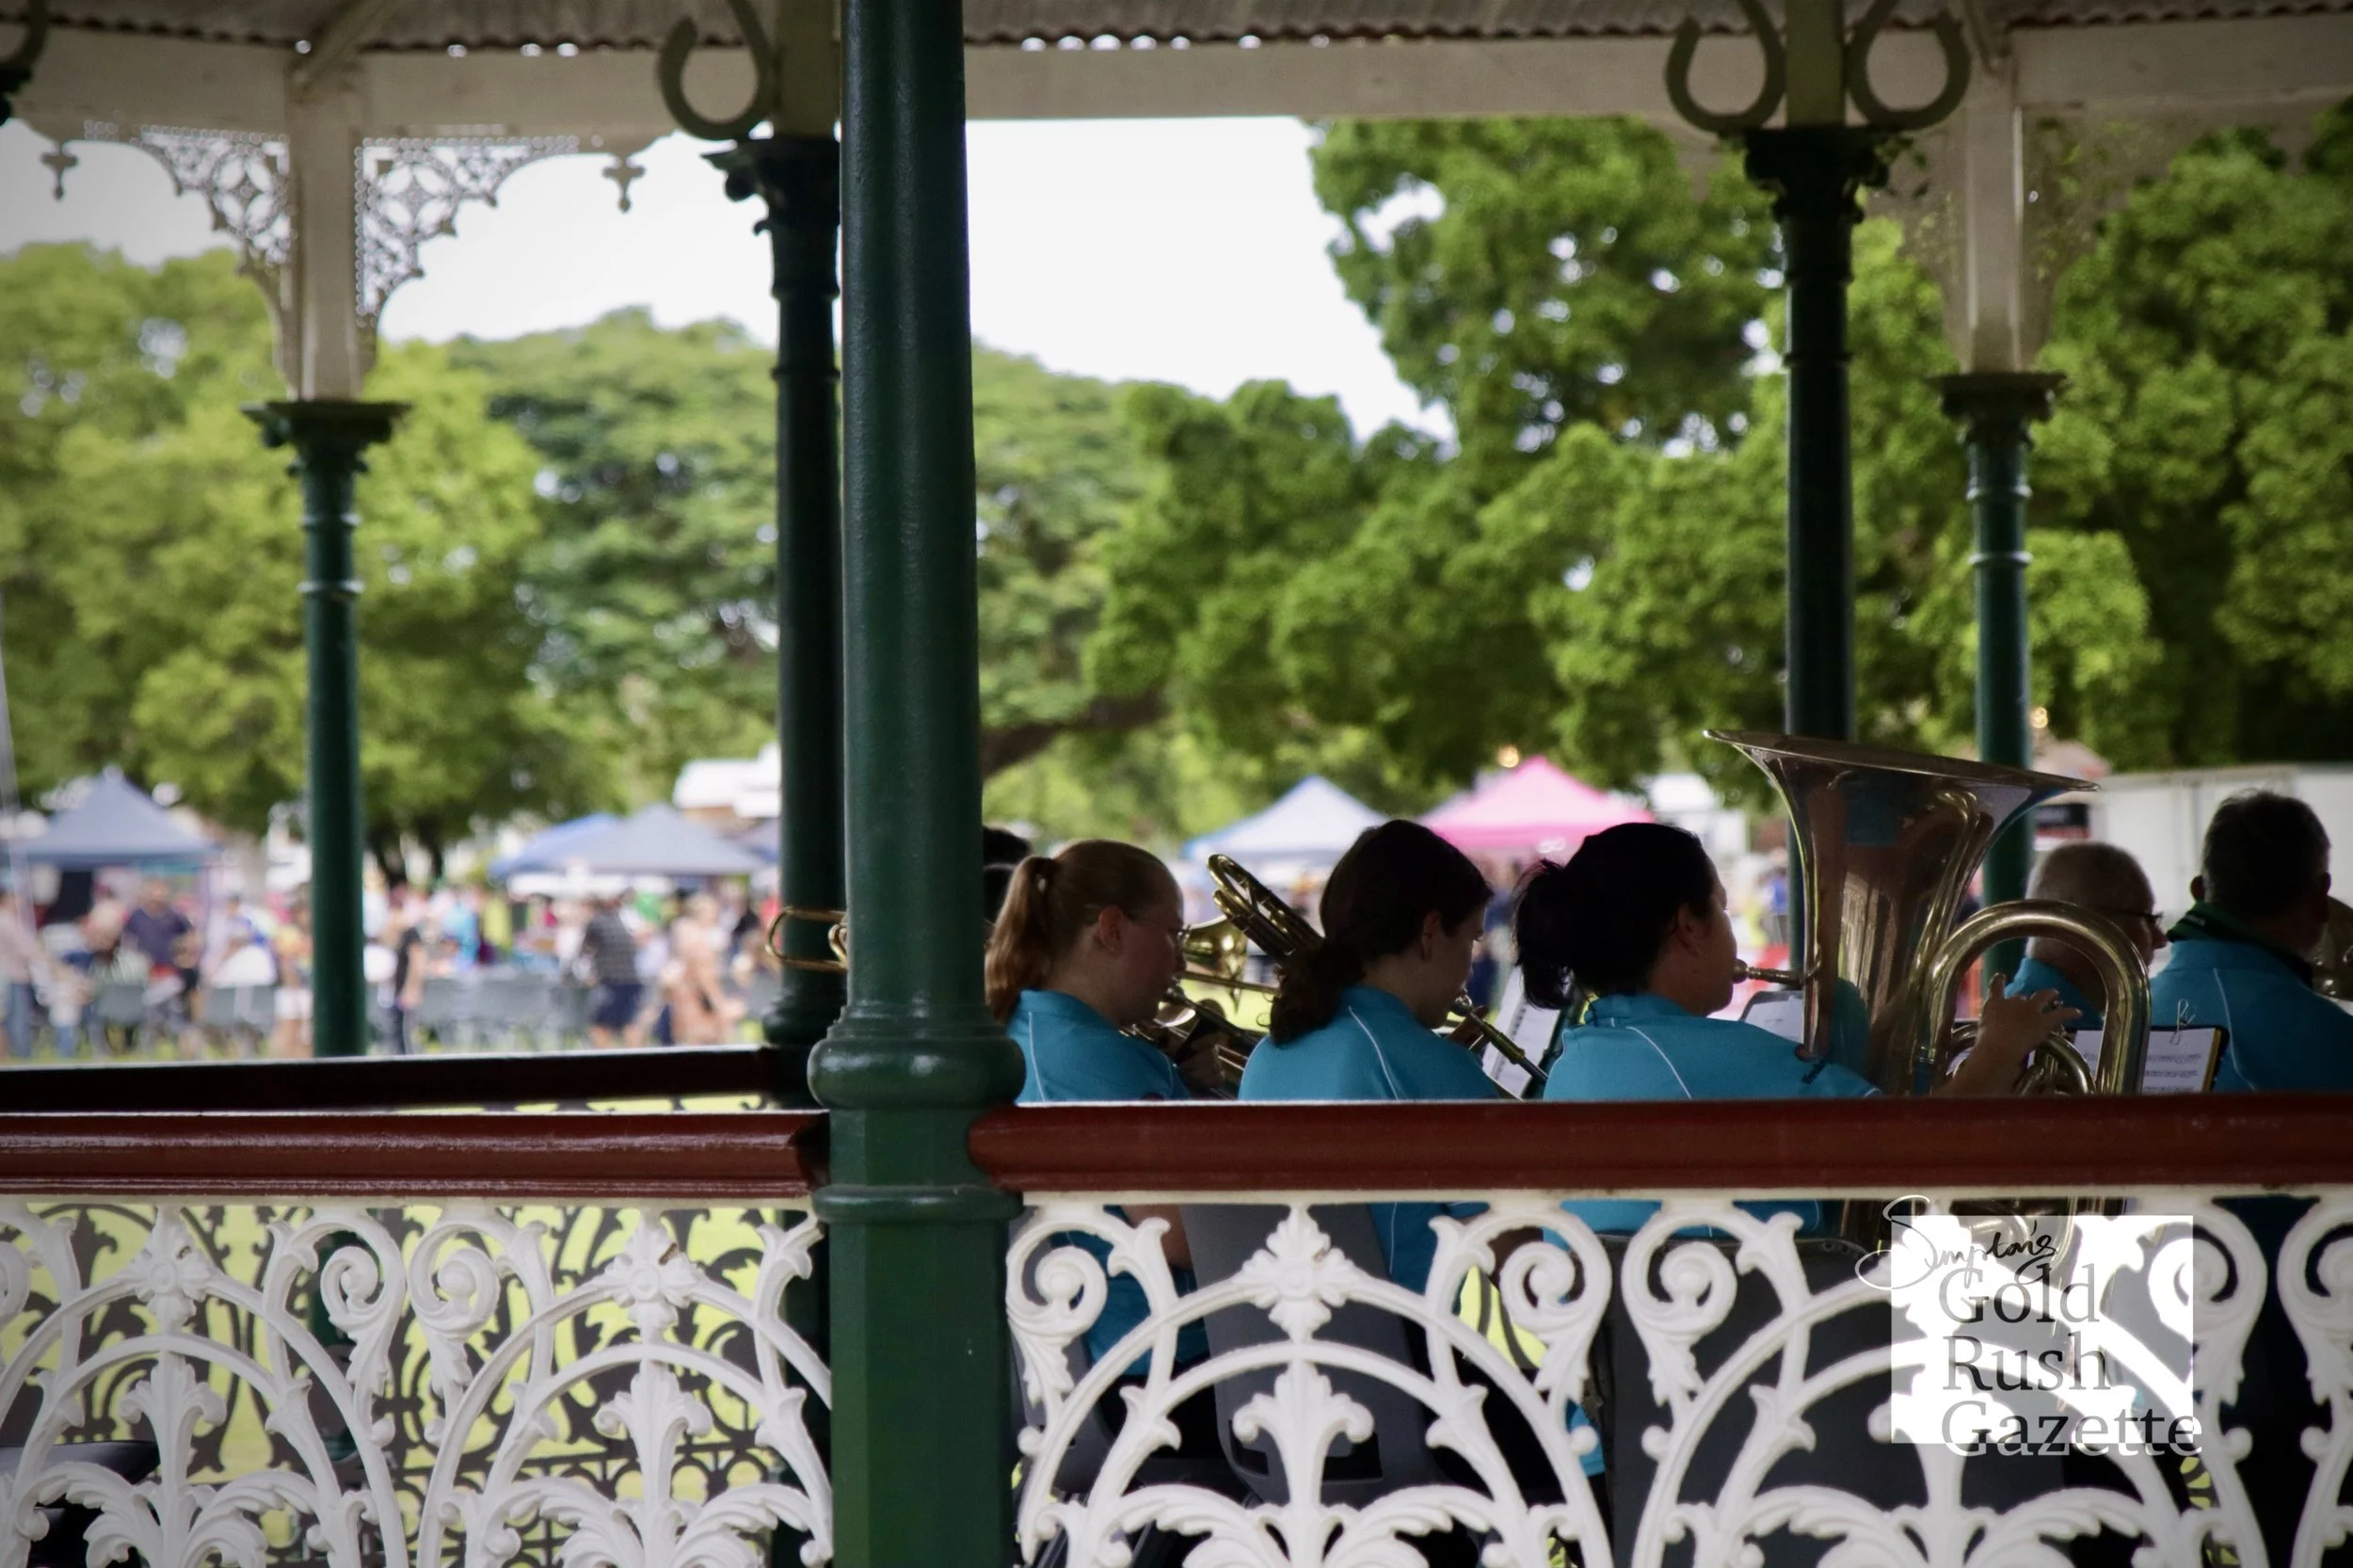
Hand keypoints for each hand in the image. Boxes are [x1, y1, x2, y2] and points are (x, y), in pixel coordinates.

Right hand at [1943, 973, 2080, 1095]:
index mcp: (1993, 1004)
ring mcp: (2029, 1010)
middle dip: (2024, 997)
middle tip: (2029, 998)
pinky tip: (2078, 1012)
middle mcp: (2012, 1002)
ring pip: (2042, 997)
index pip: (1995, 988)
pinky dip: (2070, 1012)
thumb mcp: (1979, 1036)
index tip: (2001, 976)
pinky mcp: (2044, 1020)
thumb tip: (1981, 1051)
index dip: (1998, 981)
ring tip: (2055, 993)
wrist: (2000, 1045)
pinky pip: (2060, 1014)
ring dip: (2049, 994)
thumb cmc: (1985, 1044)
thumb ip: (1984, 1036)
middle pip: (2019, 996)